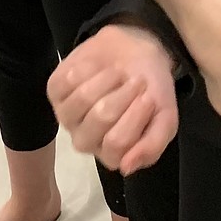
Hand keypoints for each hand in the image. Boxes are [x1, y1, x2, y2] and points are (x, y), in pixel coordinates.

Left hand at [48, 25, 178, 174]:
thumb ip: (152, 146)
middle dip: (124, 93)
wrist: (137, 52)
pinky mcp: (55, 91)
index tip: (149, 97)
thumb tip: (127, 167)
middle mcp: (85, 140)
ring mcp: (67, 116)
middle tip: (137, 81)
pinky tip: (99, 67)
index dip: (136, 115)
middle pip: (100, 118)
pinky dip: (90, 67)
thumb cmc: (150, 90)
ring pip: (83, 98)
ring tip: (119, 73)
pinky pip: (68, 79)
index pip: (118, 142)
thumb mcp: (165, 119)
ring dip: (108, 79)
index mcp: (112, 153)